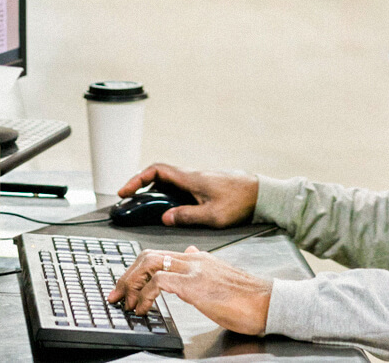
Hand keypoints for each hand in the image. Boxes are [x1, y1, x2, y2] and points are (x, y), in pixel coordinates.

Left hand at [107, 245, 271, 335]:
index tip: (129, 287)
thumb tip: (189, 254)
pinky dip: (144, 295)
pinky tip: (143, 308)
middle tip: (117, 294)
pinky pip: (158, 282)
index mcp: (200, 258)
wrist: (269, 303)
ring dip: (130, 283)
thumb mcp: (222, 277)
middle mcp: (194, 259)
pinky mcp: (194, 285)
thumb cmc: (250, 297)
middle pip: (149, 255)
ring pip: (149, 263)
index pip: (160, 254)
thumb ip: (203, 266)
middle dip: (127, 275)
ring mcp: (194, 270)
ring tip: (125, 301)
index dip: (139, 270)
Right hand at [118, 163, 258, 227]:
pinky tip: (170, 211)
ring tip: (145, 211)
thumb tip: (165, 218)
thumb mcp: (213, 215)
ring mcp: (199, 181)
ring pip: (170, 183)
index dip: (137, 179)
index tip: (125, 191)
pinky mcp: (206, 187)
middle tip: (129, 203)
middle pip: (159, 176)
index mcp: (191, 179)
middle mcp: (192, 177)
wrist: (263, 194)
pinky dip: (169, 197)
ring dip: (155, 193)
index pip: (156, 171)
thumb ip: (187, 216)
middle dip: (141, 188)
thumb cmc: (241, 202)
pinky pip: (180, 189)